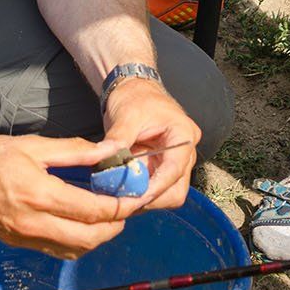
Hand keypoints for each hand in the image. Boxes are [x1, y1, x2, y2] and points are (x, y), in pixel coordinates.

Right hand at [0, 128, 140, 257]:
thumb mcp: (32, 145)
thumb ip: (73, 151)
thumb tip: (107, 152)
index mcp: (39, 195)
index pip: (93, 211)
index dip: (120, 207)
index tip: (135, 197)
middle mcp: (33, 223)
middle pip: (89, 238)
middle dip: (115, 227)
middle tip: (125, 209)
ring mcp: (24, 237)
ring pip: (74, 250)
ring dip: (97, 238)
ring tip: (106, 217)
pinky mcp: (17, 242)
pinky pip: (56, 250)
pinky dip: (76, 242)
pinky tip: (79, 225)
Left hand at [96, 78, 199, 211]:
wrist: (134, 89)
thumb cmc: (136, 96)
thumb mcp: (126, 115)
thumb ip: (118, 138)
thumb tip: (104, 158)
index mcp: (183, 135)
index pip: (174, 171)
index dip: (155, 188)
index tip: (134, 199)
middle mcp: (185, 153)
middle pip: (176, 190)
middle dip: (151, 199)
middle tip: (124, 201)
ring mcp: (175, 162)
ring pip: (167, 195)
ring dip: (145, 199)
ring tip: (120, 195)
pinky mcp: (162, 168)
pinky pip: (155, 189)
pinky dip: (140, 193)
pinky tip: (122, 190)